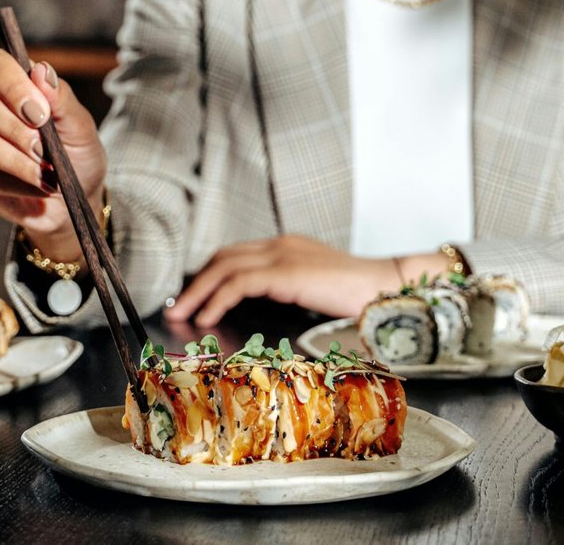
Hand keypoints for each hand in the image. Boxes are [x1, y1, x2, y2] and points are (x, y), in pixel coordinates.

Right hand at [0, 51, 106, 242]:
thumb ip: (61, 98)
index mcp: (5, 82)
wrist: (74, 198)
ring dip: (13, 156)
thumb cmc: (74, 152)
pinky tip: (39, 186)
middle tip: (43, 147)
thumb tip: (41, 70)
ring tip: (45, 170)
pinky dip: (15, 182)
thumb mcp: (79, 125)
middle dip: (13, 126)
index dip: (14, 86)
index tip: (41, 113)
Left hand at [164, 235, 399, 328]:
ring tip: (181, 315)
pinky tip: (206, 317)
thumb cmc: (359, 298)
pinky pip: (239, 283)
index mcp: (287, 248)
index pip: (236, 256)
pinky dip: (217, 298)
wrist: (387, 289)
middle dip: (195, 283)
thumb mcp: (315, 291)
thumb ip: (288, 293)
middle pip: (223, 257)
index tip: (192, 298)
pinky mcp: (286, 272)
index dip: (209, 276)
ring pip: (224, 267)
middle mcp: (281, 245)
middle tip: (176, 307)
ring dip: (197, 292)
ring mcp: (283, 255)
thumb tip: (260, 314)